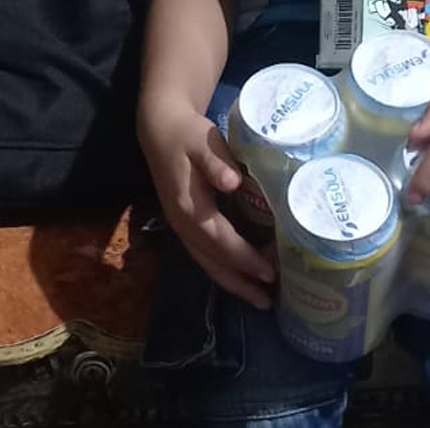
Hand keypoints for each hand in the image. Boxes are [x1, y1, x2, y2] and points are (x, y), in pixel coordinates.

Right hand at [138, 99, 276, 308]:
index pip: (221, 241)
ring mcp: (181, 226)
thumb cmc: (187, 134)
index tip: (270, 271)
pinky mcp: (185, 223)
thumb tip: (232, 183)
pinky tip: (240, 274)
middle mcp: (183, 224)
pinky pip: (205, 254)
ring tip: (259, 297)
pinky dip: (224, 268)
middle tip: (268, 301)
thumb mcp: (203, 141)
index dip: (245, 259)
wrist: (160, 127)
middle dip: (240, 283)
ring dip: (233, 281)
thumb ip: (217, 162)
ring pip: (208, 262)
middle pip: (213, 263)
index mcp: (189, 208)